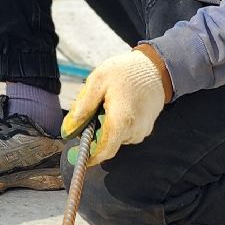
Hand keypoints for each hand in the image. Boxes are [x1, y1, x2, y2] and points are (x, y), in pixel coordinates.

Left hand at [61, 47, 170, 163]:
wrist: (155, 67)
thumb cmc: (126, 71)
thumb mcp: (98, 81)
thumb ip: (83, 106)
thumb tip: (69, 128)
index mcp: (121, 121)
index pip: (105, 151)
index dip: (91, 157)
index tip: (79, 155)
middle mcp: (134, 131)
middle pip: (108, 144)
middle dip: (95, 134)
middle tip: (91, 113)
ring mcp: (142, 130)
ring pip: (117, 138)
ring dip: (107, 128)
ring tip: (106, 105)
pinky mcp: (146, 128)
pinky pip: (127, 132)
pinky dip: (118, 124)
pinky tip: (117, 106)